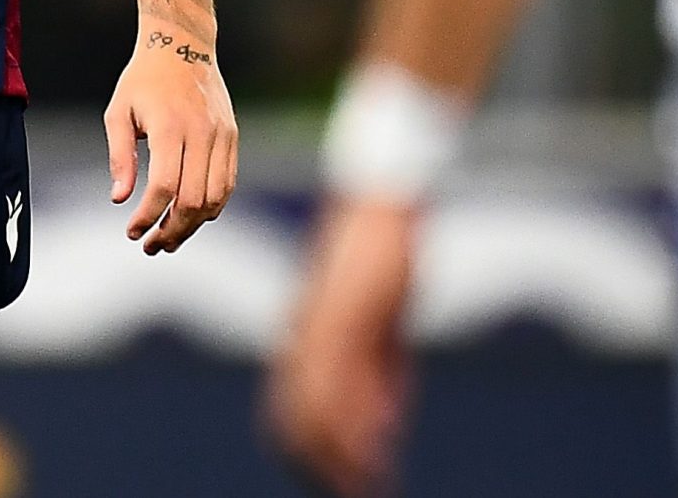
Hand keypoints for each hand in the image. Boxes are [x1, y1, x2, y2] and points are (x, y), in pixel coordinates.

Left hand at [104, 26, 238, 253]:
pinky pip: (228, 183)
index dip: (148, 216)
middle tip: (152, 246)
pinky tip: (190, 216)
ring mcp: (222, 135)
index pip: (164, 186)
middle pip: (193, 200)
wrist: (183, 43)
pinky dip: (211, 206)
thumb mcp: (118, 112)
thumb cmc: (143, 80)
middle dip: (172, 230)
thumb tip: (120, 199)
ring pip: (216, 197)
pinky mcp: (232, 136)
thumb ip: (119, 156)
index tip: (132, 231)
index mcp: (169, 126)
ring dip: (193, 225)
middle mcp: (201, 132)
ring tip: (170, 237)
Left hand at [265, 196, 419, 496]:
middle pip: (297, 416)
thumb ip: (380, 375)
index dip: (305, 454)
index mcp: (303, 341)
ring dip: (344, 451)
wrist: (380, 208)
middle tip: (347, 492)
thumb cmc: (380, 264)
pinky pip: (348, 375)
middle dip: (321, 463)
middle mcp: (305, 338)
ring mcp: (325, 327)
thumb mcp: (380, 330)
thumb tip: (387, 425)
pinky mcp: (350, 315)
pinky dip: (363, 415)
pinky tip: (381, 441)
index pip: (290, 411)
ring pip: (321, 404)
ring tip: (365, 483)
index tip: (328, 485)